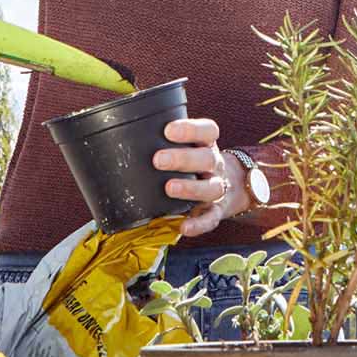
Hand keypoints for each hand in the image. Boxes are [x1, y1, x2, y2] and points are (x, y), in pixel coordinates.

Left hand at [156, 119, 251, 237]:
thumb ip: (165, 141)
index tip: (169, 130)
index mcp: (207, 145)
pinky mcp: (216, 212)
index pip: (207, 131)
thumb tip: (125, 138)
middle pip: (207, 158)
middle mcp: (214, 165)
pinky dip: (198, 225)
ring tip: (169, 188)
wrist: (230, 186)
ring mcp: (217, 188)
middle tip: (158, 160)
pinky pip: (210, 219)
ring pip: (211, 188)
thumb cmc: (194, 162)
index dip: (191, 129)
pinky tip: (184, 227)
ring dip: (190, 188)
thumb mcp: (189, 146)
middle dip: (183, 159)